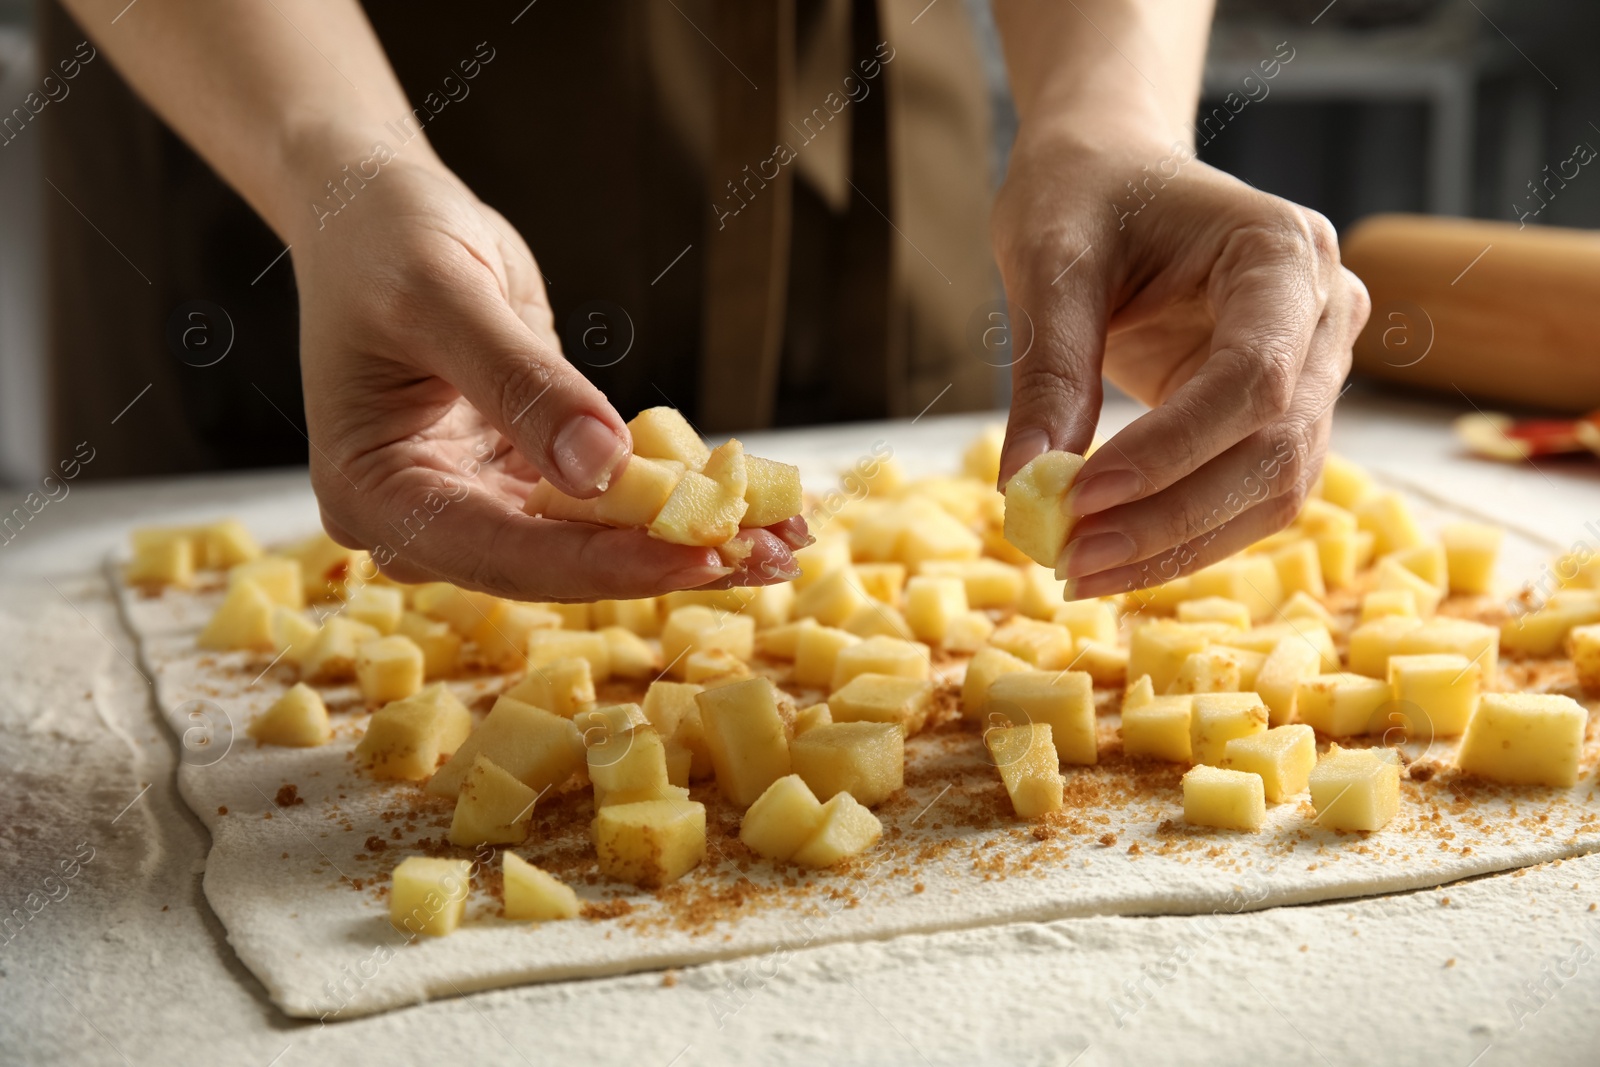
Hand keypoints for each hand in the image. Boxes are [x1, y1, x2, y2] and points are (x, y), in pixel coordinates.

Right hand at [289, 160, 803, 600]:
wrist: (376, 213)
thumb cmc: (384, 241)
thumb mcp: (443, 296)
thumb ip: (520, 383)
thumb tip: (603, 468)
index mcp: (375, 495)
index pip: (504, 551)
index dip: (606, 561)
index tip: (698, 556)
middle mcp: (424, 521)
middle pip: (557, 565)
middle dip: (664, 562)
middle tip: (769, 558)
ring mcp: (475, 506)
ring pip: (592, 544)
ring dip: (687, 543)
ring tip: (785, 544)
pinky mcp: (522, 482)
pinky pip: (606, 504)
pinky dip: (674, 503)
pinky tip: (752, 508)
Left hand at [991, 134, 1369, 597]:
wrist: (1112, 173)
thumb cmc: (1083, 195)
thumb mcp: (1049, 261)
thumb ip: (1049, 369)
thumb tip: (1024, 486)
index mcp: (1283, 251)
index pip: (1253, 375)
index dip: (1171, 450)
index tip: (1079, 498)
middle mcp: (1325, 312)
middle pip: (1275, 446)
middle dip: (1170, 517)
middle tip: (1070, 562)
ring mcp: (1315, 367)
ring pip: (1274, 489)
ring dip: (1177, 544)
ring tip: (1079, 570)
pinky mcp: (1283, 413)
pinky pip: (1250, 495)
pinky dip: (1183, 536)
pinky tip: (1111, 558)